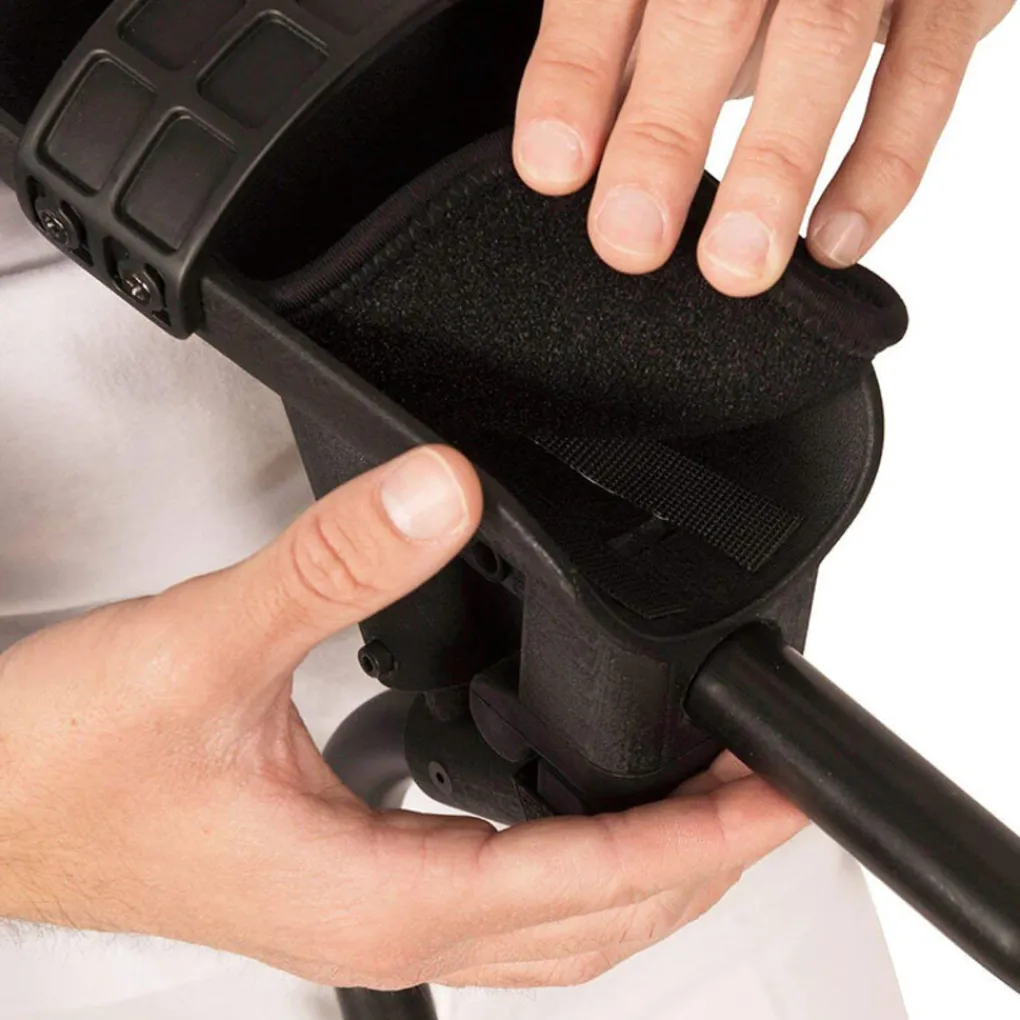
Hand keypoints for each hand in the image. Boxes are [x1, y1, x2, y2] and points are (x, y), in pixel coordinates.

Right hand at [0, 445, 802, 989]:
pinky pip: (502, 896)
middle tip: (772, 793)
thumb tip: (441, 493)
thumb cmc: (60, 764)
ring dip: (647, 871)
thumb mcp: (202, 644)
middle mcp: (383, 922)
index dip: (697, 837)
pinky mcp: (348, 881)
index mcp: (368, 891)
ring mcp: (368, 914)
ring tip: (708, 804)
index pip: (583, 881)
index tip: (777, 795)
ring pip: (555, 926)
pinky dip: (576, 863)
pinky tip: (585, 814)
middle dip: (701, 864)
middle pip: (593, 926)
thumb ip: (333, 563)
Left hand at [514, 0, 1013, 293]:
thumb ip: (619, 62)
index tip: (551, 167)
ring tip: (737, 264)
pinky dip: (885, 165)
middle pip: (709, 11)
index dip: (576, 75)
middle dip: (665, 134)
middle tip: (632, 239)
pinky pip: (926, 74)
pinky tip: (832, 239)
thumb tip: (562, 167)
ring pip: (822, 42)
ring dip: (776, 164)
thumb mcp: (665, 5)